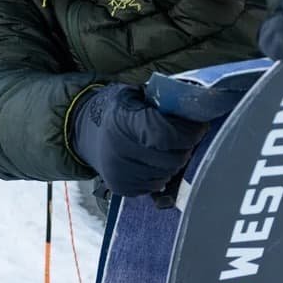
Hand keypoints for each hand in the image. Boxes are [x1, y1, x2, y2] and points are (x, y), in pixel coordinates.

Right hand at [69, 84, 207, 196]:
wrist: (83, 130)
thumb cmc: (117, 110)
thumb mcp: (135, 94)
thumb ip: (162, 101)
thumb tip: (197, 107)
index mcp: (122, 121)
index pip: (166, 136)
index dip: (189, 134)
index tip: (200, 128)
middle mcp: (118, 150)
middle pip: (171, 159)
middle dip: (185, 149)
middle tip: (185, 139)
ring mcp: (118, 172)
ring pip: (166, 175)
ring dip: (173, 163)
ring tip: (166, 149)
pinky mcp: (120, 188)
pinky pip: (155, 186)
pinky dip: (160, 175)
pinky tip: (152, 162)